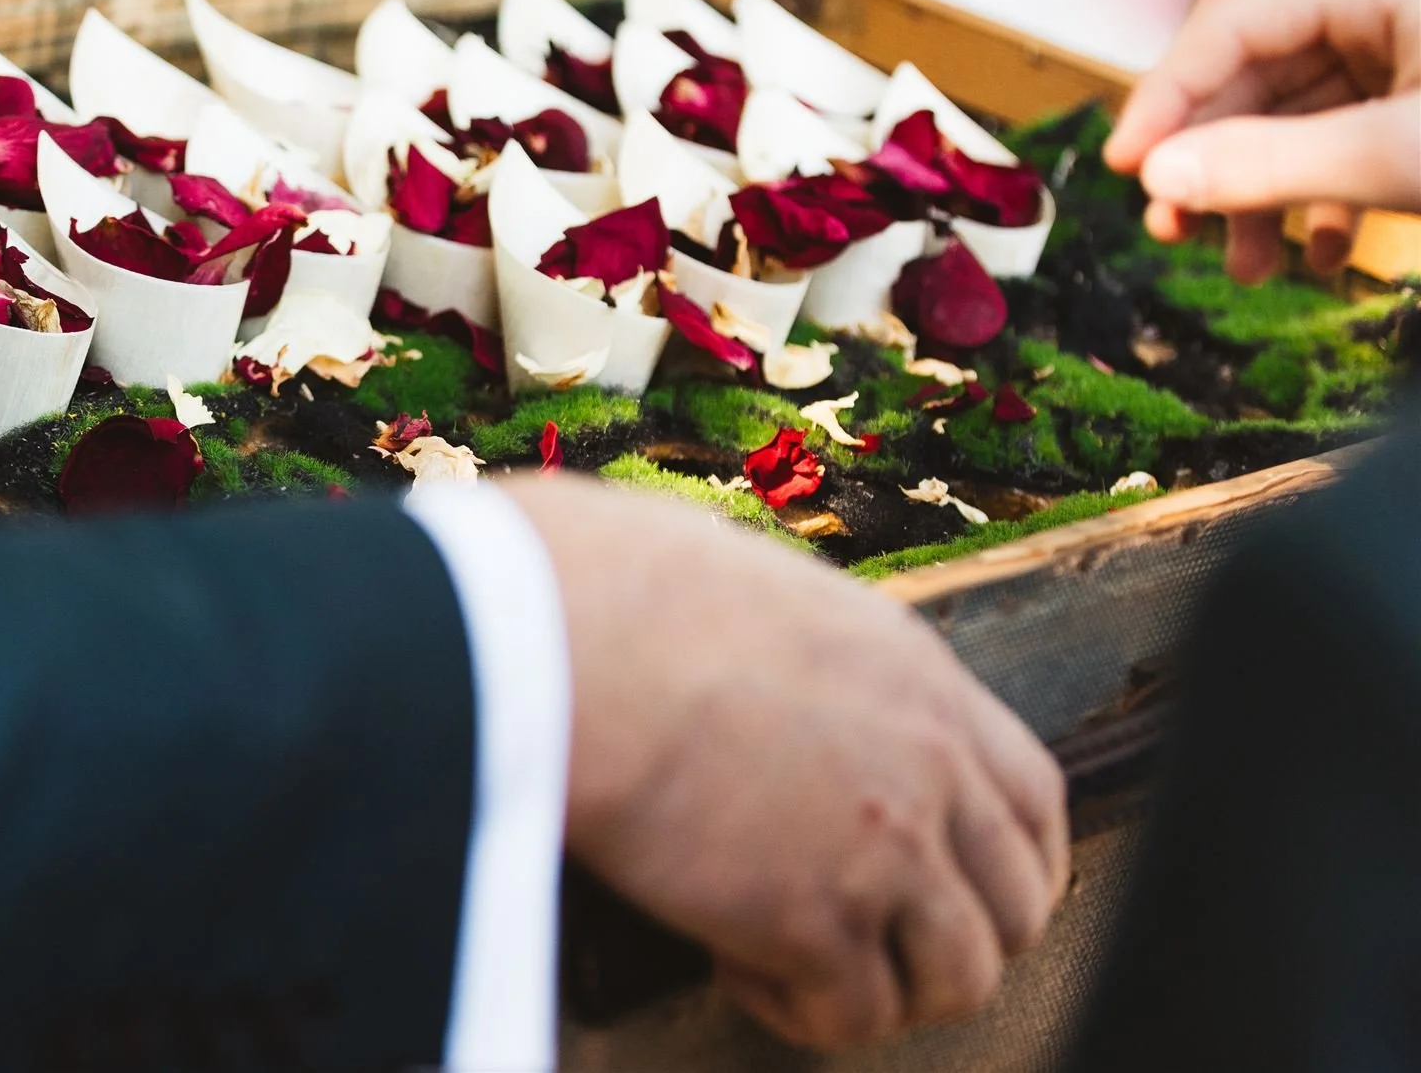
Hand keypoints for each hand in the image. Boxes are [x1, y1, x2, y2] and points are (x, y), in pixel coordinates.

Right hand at [501, 474, 1066, 1049]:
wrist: (571, 641)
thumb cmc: (625, 594)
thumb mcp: (764, 591)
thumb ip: (812, 651)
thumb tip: (778, 670)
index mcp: (919, 677)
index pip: (1033, 796)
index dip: (1013, 862)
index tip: (967, 887)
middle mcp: (928, 766)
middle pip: (1019, 904)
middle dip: (961, 940)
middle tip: (883, 943)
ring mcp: (884, 847)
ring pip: (960, 977)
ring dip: (891, 987)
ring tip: (806, 966)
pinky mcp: (813, 919)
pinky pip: (855, 1014)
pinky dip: (804, 1011)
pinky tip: (740, 969)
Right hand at [1104, 0, 1420, 281]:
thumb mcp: (1403, 155)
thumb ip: (1275, 164)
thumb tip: (1157, 178)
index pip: (1228, 22)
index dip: (1165, 97)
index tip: (1125, 168)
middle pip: (1253, 73)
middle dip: (1216, 163)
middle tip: (1175, 230)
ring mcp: (1405, 40)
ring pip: (1294, 113)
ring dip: (1263, 193)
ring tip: (1251, 269)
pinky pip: (1344, 130)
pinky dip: (1321, 192)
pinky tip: (1318, 253)